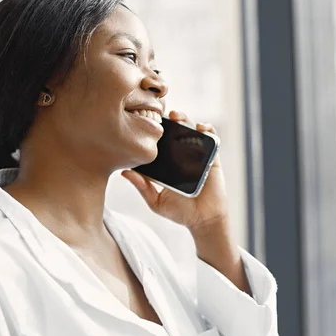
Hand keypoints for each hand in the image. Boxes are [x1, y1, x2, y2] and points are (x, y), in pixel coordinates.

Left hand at [121, 110, 228, 234]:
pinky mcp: (212, 158)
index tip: (146, 121)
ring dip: (186, 120)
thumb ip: (142, 187)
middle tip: (162, 116)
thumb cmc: (180, 212)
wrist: (203, 220)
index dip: (155, 130)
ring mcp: (198, 155)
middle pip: (175, 132)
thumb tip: (123, 172)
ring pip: (192, 131)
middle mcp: (182, 156)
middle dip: (169, 120)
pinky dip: (208, 130)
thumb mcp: (155, 201)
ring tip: (178, 117)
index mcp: (168, 163)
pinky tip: (200, 128)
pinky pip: (212, 139)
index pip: (161, 142)